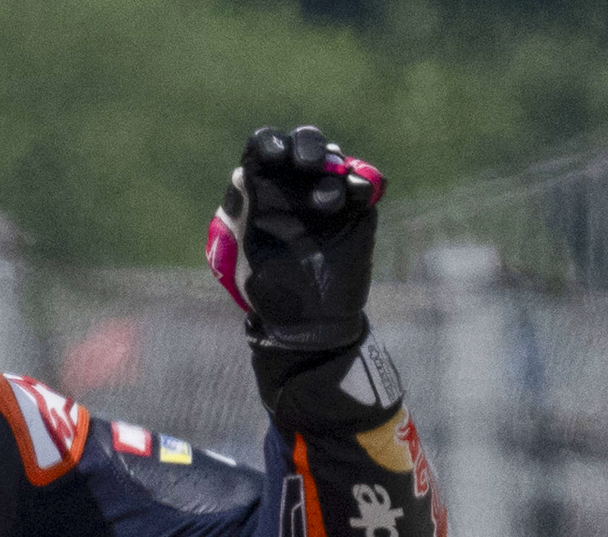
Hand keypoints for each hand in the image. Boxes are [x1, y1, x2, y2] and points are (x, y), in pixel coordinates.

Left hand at [207, 125, 384, 352]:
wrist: (311, 322)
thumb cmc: (271, 289)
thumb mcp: (247, 257)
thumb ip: (243, 217)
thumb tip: (243, 174)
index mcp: (262, 189)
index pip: (264, 148)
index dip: (270, 143)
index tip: (275, 156)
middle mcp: (295, 183)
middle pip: (304, 143)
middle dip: (307, 146)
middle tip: (308, 164)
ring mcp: (329, 194)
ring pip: (335, 160)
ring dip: (332, 172)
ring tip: (329, 203)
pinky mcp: (356, 210)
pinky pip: (363, 184)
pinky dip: (361, 184)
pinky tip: (357, 196)